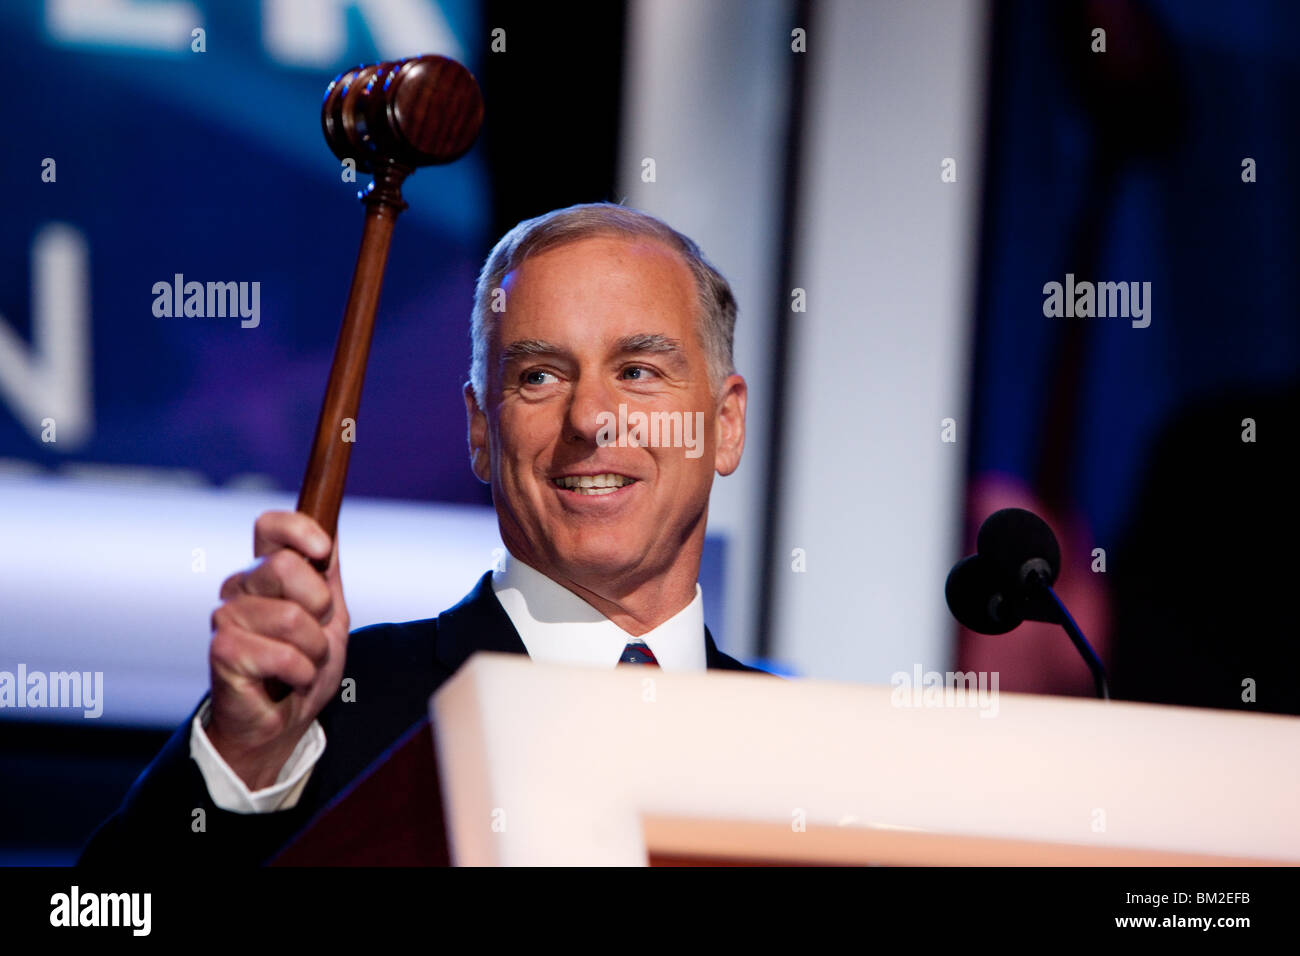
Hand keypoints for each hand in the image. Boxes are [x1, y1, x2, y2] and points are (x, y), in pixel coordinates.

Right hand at [206, 511, 349, 790]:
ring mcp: (227, 618)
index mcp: (264, 571)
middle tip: (314, 634)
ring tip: (303, 663)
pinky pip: (283, 654)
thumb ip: (327, 573)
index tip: (323, 551)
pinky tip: (290, 681)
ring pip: (291, 616)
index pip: (270, 527)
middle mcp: (240, 588)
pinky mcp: (222, 651)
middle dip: (319, 606)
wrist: (286, 721)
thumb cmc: (305, 665)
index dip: (299, 530)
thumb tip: (331, 528)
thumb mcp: (330, 615)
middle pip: (286, 566)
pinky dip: (302, 673)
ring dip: (314, 649)